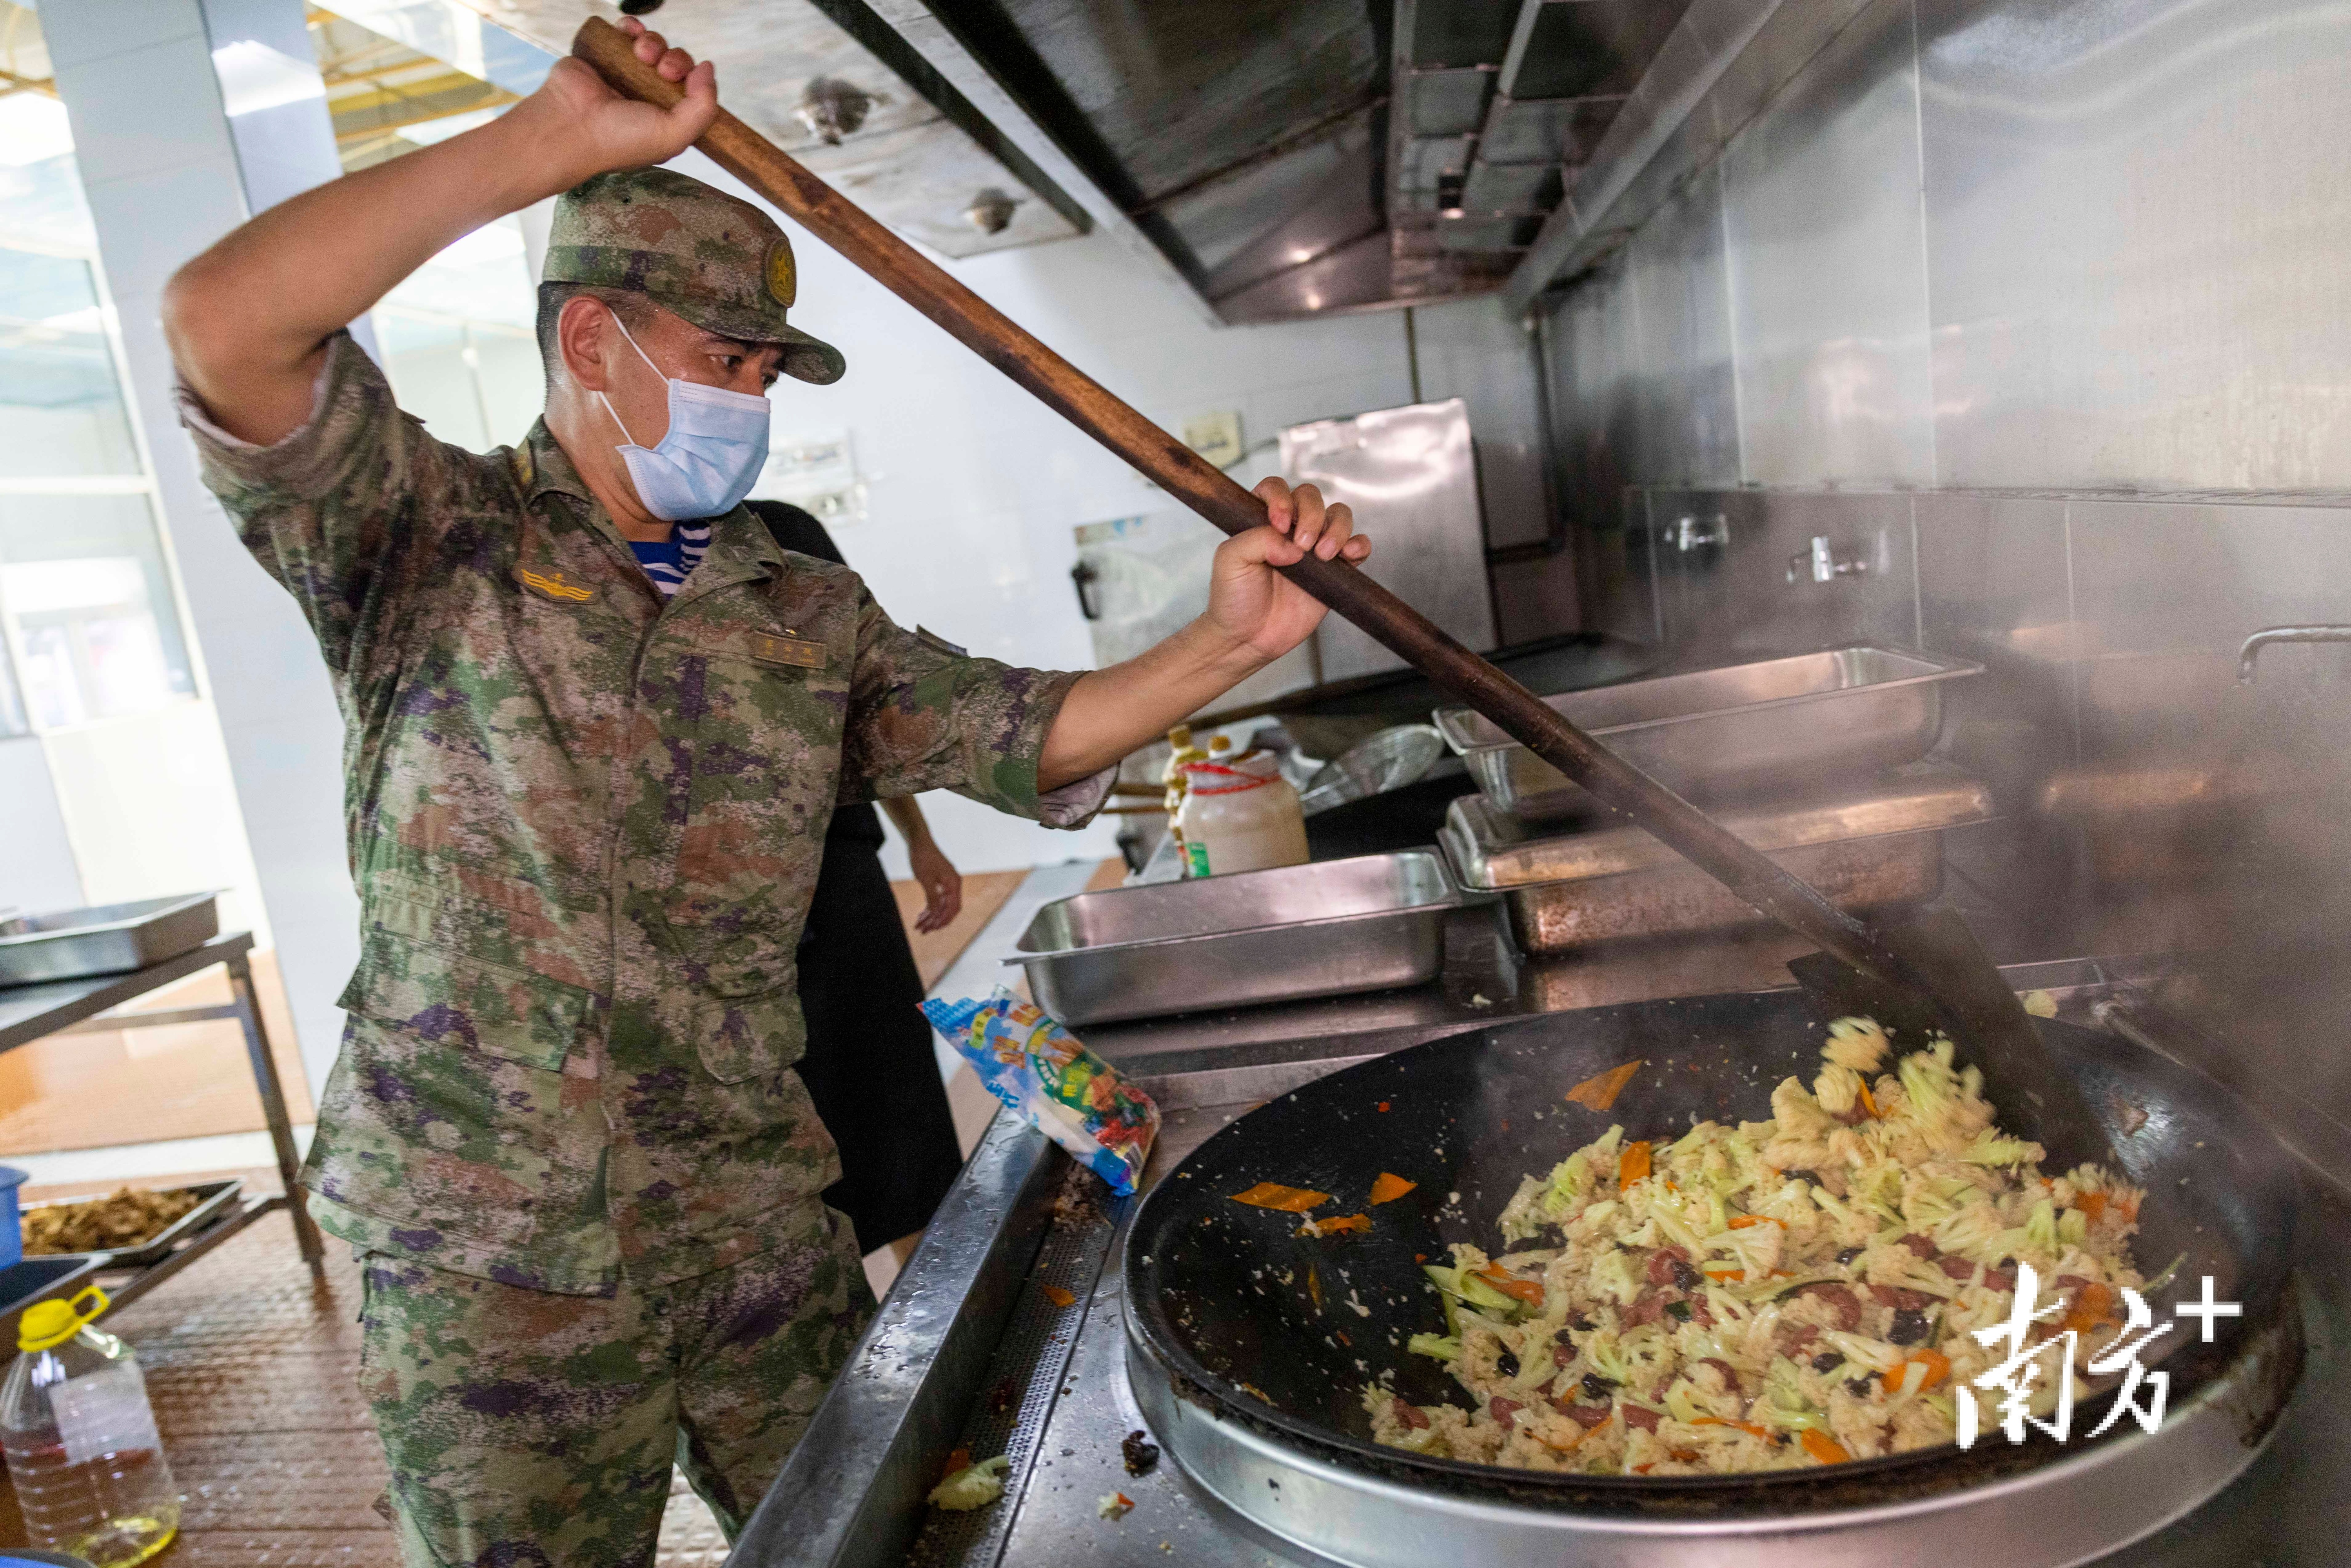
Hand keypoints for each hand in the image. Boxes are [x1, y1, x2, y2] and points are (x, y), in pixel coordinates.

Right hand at [521, 18, 718, 185]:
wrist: (571, 125)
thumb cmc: (620, 139)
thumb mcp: (674, 136)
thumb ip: (703, 107)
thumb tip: (708, 68)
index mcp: (664, 117)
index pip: (692, 89)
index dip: (695, 79)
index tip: (688, 79)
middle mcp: (646, 95)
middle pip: (675, 63)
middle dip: (675, 59)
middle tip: (663, 68)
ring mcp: (624, 73)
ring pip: (653, 45)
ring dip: (654, 42)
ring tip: (642, 53)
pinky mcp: (603, 54)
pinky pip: (626, 31)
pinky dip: (632, 27)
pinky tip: (630, 31)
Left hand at [908, 838, 962, 932]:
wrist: (918, 842)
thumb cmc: (923, 857)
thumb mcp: (926, 879)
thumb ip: (932, 897)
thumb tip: (936, 913)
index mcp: (954, 884)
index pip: (953, 908)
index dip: (943, 920)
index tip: (932, 929)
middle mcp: (953, 885)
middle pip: (947, 909)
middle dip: (935, 921)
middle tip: (922, 931)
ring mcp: (946, 885)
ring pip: (940, 906)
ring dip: (930, 917)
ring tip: (918, 926)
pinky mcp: (939, 884)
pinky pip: (936, 900)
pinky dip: (929, 909)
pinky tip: (920, 916)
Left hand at [1202, 478, 1371, 665]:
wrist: (1248, 638)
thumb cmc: (1233, 599)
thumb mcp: (1229, 562)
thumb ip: (1255, 540)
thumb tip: (1290, 544)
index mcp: (1260, 520)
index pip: (1276, 487)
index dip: (1281, 498)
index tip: (1279, 522)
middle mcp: (1289, 528)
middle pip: (1311, 496)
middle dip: (1311, 515)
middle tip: (1302, 545)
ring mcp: (1314, 548)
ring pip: (1339, 515)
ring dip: (1337, 529)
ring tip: (1323, 555)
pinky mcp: (1334, 570)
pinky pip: (1357, 546)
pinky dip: (1359, 544)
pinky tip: (1349, 555)